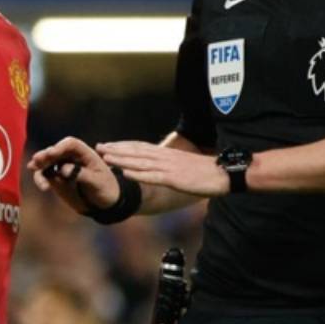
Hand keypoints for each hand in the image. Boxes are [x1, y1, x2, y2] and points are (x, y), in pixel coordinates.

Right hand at [27, 136, 120, 212]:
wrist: (105, 202)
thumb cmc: (106, 188)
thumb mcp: (98, 182)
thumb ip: (81, 175)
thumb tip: (62, 169)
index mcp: (85, 153)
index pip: (71, 144)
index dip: (60, 147)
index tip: (52, 153)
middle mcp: (72, 157)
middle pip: (56, 151)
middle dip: (45, 154)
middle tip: (37, 159)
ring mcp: (63, 167)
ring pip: (47, 162)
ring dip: (39, 165)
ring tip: (33, 169)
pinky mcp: (56, 178)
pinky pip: (45, 175)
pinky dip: (40, 178)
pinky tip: (43, 186)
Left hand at [97, 141, 228, 196]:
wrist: (226, 173)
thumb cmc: (208, 172)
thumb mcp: (185, 166)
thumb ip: (171, 165)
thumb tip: (159, 168)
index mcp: (168, 155)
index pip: (141, 147)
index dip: (123, 145)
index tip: (108, 144)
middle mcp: (166, 158)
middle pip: (136, 151)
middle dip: (116, 149)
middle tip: (98, 146)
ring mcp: (170, 168)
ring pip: (141, 162)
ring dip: (122, 159)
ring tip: (105, 157)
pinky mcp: (175, 179)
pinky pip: (153, 177)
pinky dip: (138, 175)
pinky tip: (125, 173)